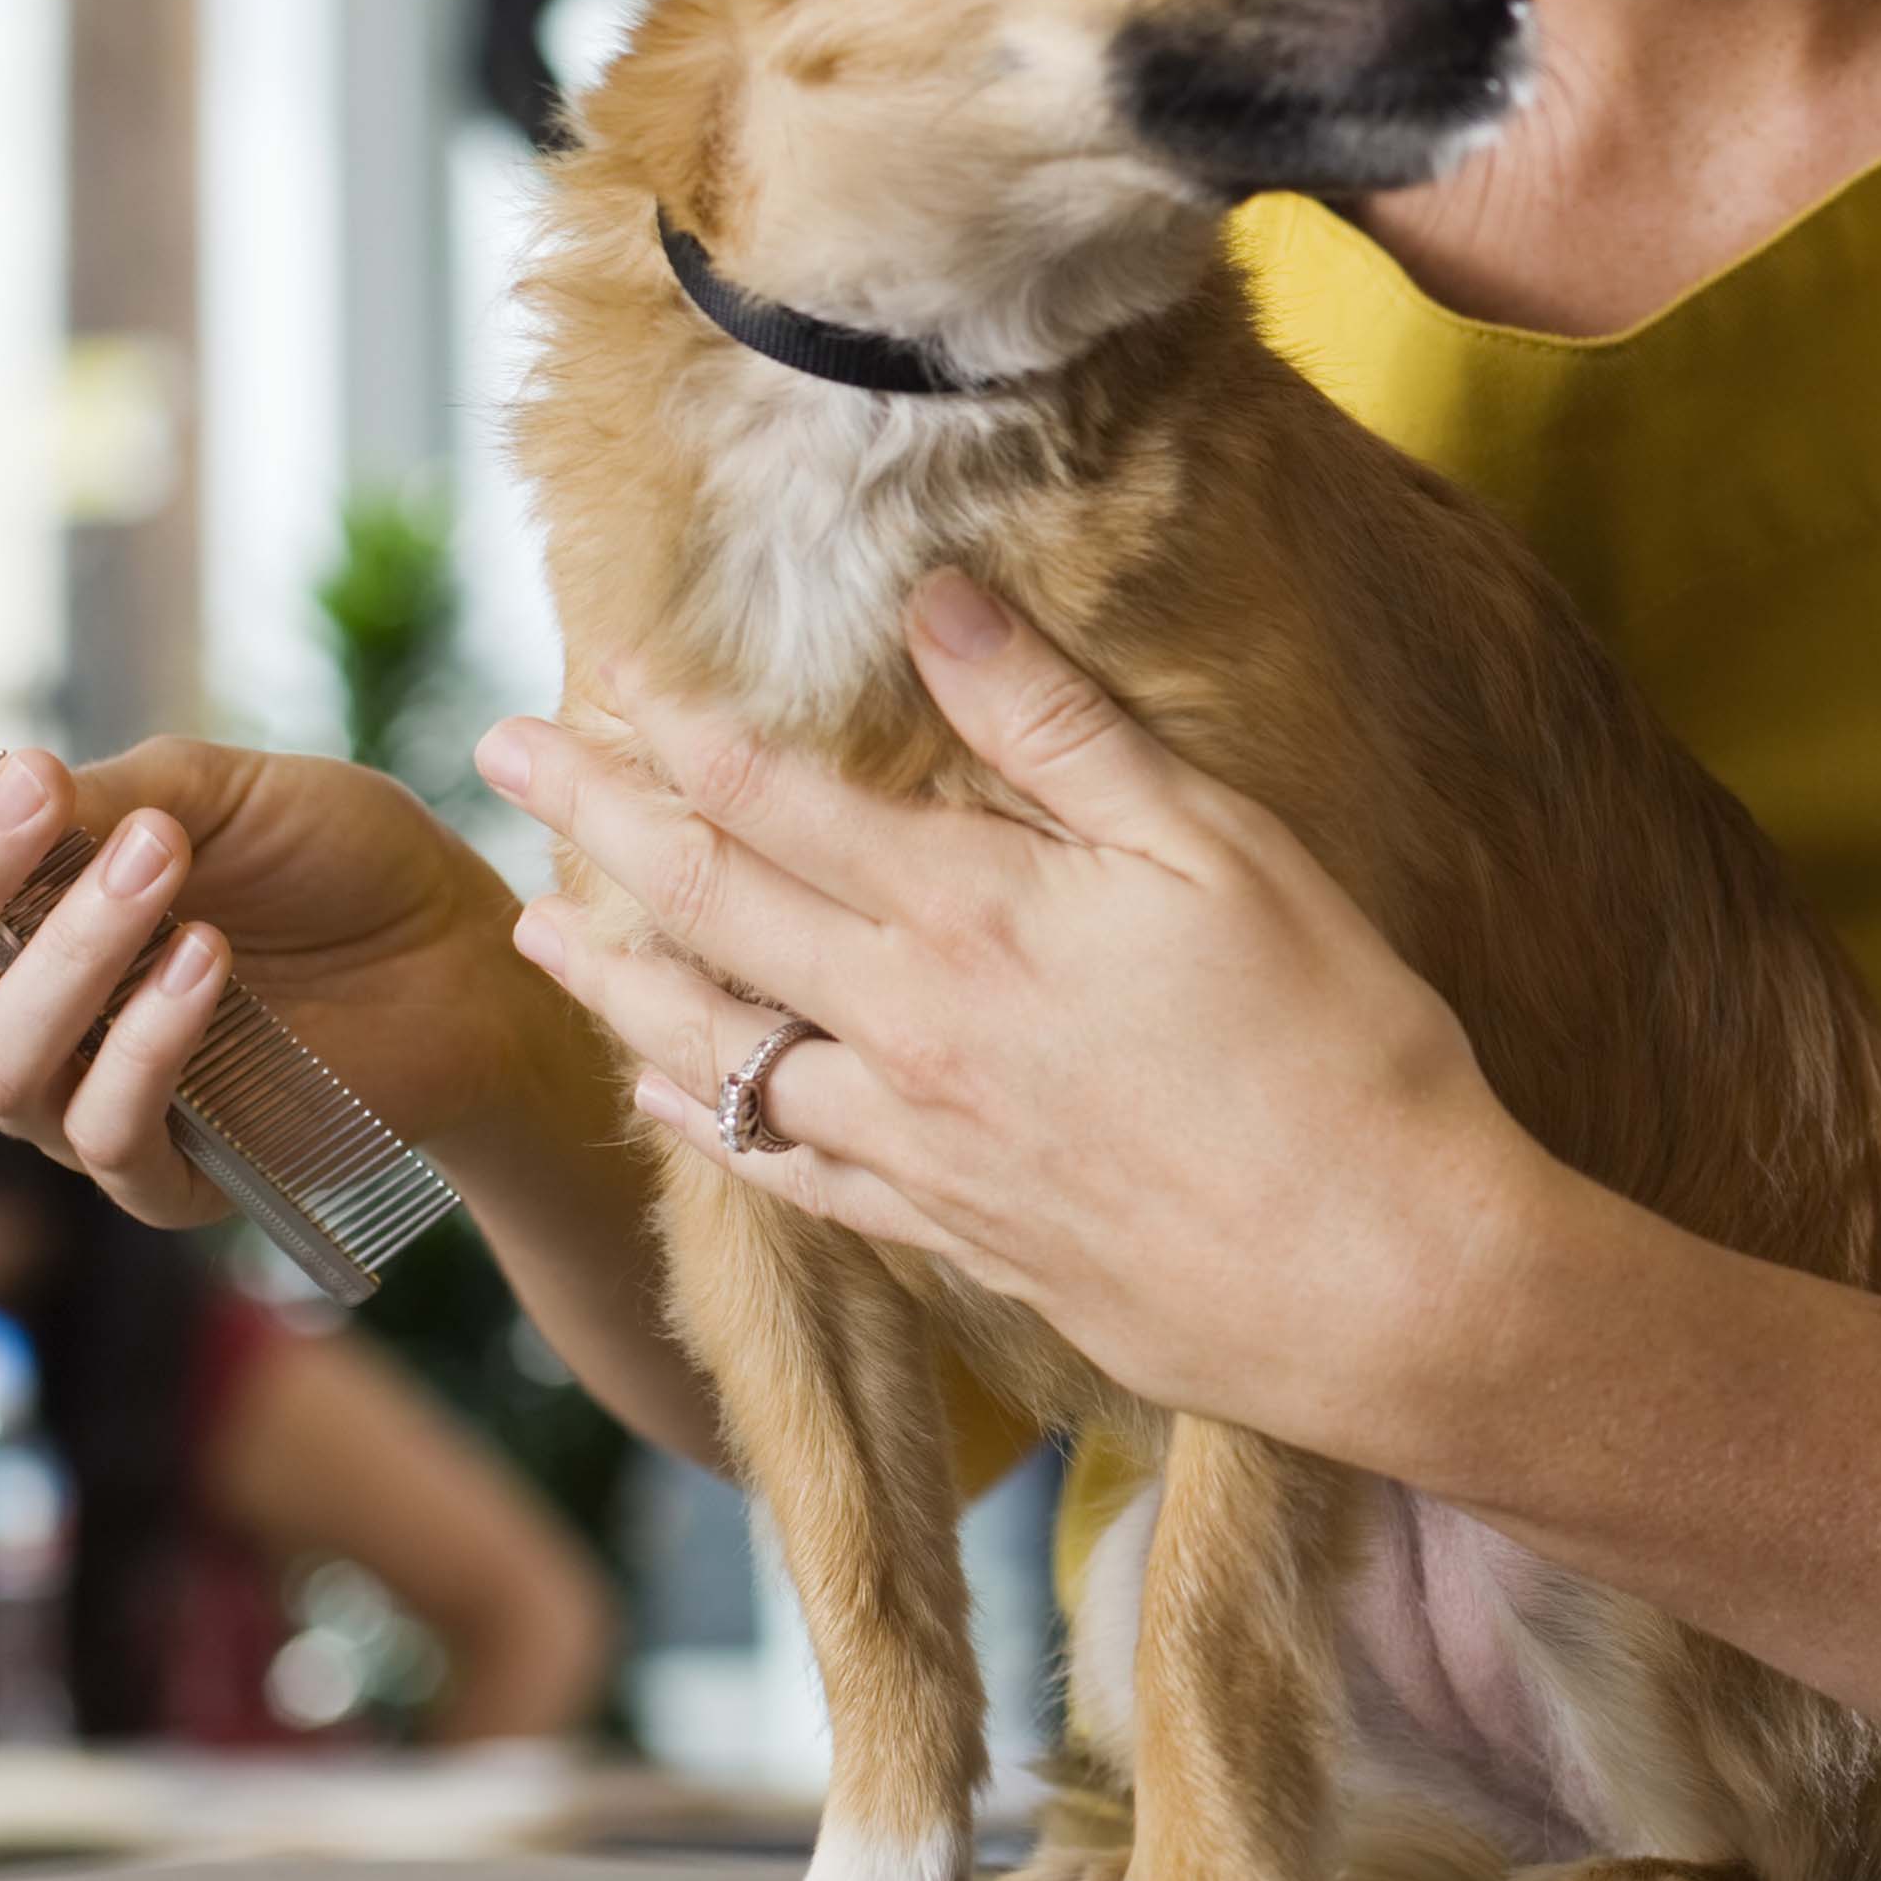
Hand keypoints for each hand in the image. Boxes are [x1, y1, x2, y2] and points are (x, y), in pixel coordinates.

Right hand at [0, 731, 600, 1231]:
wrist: (467, 950)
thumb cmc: (332, 861)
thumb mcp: (220, 791)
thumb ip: (104, 797)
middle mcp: (2, 1012)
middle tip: (35, 794)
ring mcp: (71, 1100)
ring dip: (70, 950)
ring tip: (162, 860)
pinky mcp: (162, 1174)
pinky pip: (104, 1130)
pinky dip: (148, 1040)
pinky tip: (210, 962)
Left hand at [484, 578, 1549, 1462]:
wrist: (1379, 1279)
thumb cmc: (1334, 1045)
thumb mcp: (1216, 848)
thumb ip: (1061, 728)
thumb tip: (936, 601)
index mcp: (974, 916)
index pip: (778, 801)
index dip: (683, 729)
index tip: (608, 673)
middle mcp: (908, 1031)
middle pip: (710, 909)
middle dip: (598, 818)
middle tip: (502, 754)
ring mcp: (916, 1145)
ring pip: (712, 1050)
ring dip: (613, 978)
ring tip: (536, 926)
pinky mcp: (950, 1234)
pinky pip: (781, 1171)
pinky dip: (703, 1123)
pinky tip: (663, 1100)